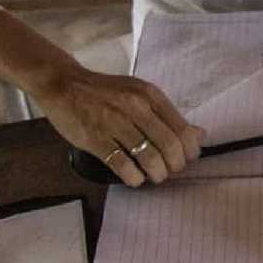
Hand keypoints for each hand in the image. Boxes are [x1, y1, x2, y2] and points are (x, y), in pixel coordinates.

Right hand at [31, 65, 203, 185]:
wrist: (65, 85)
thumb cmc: (105, 92)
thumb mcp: (139, 93)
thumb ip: (166, 114)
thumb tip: (198, 135)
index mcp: (150, 95)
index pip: (182, 129)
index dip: (189, 151)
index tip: (186, 159)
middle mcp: (136, 107)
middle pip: (169, 146)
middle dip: (174, 165)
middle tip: (170, 171)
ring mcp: (115, 123)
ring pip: (149, 157)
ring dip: (156, 174)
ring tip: (154, 176)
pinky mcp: (96, 139)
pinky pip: (123, 165)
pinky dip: (134, 177)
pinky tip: (134, 178)